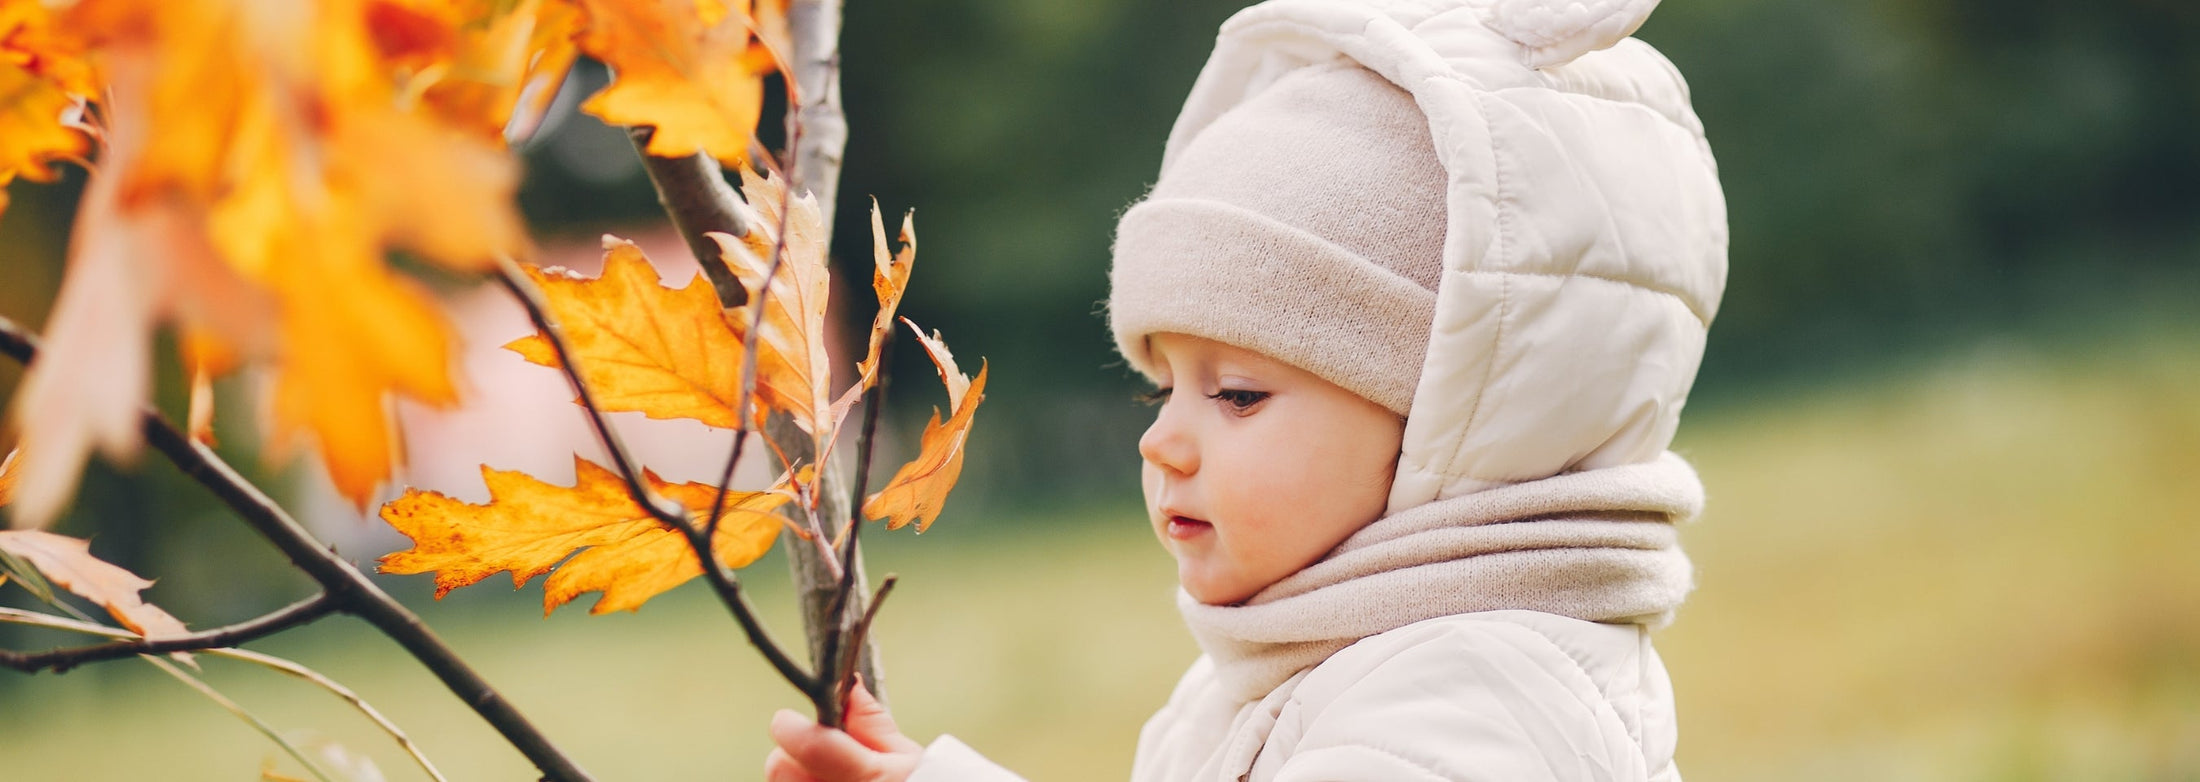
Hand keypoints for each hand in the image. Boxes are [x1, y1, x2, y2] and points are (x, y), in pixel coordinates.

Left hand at [765, 681, 923, 781]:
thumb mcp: (911, 760)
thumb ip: (872, 725)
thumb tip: (850, 687)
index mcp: (868, 780)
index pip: (808, 745)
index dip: (791, 727)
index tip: (789, 722)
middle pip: (779, 768)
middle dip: (792, 754)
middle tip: (819, 754)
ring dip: (798, 778)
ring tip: (830, 779)